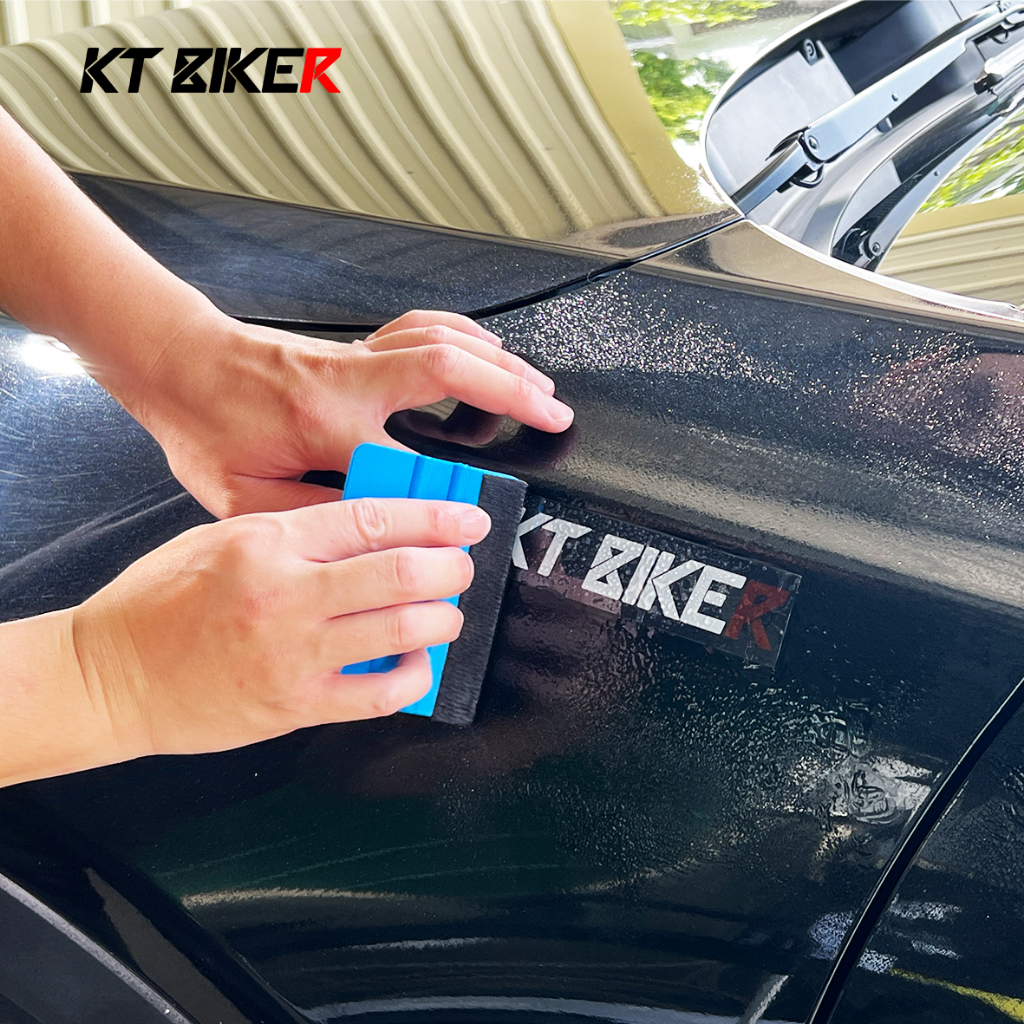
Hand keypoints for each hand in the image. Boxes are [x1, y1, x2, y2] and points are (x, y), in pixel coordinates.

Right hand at [69, 498, 489, 759]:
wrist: (109, 678)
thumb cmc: (158, 602)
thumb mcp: (220, 539)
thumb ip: (295, 533)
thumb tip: (371, 530)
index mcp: (266, 543)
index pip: (372, 519)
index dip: (434, 517)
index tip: (466, 518)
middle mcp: (285, 595)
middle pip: (401, 572)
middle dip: (450, 566)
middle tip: (462, 566)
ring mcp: (293, 655)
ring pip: (402, 630)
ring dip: (442, 619)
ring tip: (446, 613)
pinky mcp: (295, 707)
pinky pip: (379, 693)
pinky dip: (414, 676)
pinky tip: (419, 664)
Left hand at [133, 308, 572, 517]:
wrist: (180, 363)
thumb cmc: (205, 426)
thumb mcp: (236, 494)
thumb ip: (302, 516)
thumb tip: (357, 536)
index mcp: (324, 423)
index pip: (402, 459)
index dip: (443, 492)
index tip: (472, 520)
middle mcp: (350, 381)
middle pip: (449, 370)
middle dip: (512, 392)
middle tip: (555, 417)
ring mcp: (357, 356)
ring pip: (445, 340)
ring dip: (501, 361)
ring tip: (540, 388)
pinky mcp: (357, 347)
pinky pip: (425, 327)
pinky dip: (468, 335)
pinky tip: (489, 350)